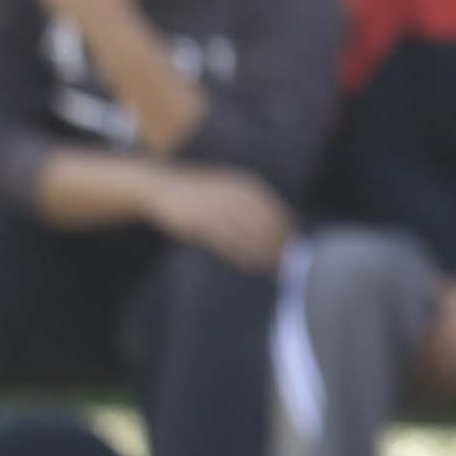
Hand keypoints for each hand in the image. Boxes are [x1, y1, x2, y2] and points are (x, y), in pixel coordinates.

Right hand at [140, 165, 298, 271]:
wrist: (161, 186)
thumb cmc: (203, 194)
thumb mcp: (231, 190)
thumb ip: (256, 206)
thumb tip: (287, 227)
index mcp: (243, 186)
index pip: (274, 212)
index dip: (286, 232)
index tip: (294, 249)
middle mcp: (231, 195)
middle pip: (263, 225)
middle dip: (277, 246)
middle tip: (287, 264)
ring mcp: (213, 207)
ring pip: (246, 235)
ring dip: (262, 254)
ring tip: (273, 269)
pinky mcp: (197, 221)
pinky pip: (225, 242)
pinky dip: (241, 255)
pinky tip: (251, 266)